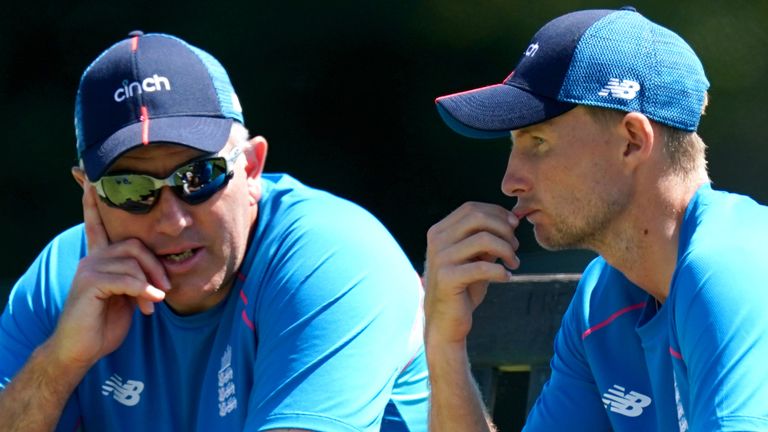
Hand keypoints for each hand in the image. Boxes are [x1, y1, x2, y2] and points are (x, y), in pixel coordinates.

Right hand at [49, 185, 170, 367]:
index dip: (95, 203)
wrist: (80, 349)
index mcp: (100, 258)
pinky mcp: (89, 283)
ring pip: (132, 260)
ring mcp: (88, 269)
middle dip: (155, 265)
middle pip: (134, 244)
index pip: (98, 224)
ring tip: (154, 302)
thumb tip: (159, 279)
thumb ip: (140, 279)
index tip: (91, 179)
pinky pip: (125, 278)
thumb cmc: (105, 323)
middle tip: (164, 289)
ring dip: (151, 281)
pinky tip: (150, 302)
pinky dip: (143, 289)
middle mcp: (92, 258)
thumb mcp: (130, 298)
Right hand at [424, 202, 519, 345]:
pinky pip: (483, 267)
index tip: (514, 226)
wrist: (445, 321)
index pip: (471, 208)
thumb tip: (511, 220)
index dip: (497, 213)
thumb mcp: (475, 258)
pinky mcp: (447, 278)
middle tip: (516, 246)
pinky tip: (506, 277)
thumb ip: (487, 239)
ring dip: (507, 249)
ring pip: (484, 239)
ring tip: (514, 262)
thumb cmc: (463, 288)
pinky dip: (501, 271)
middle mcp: (437, 241)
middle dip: (504, 229)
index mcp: (440, 231)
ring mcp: (440, 259)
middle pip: (477, 218)